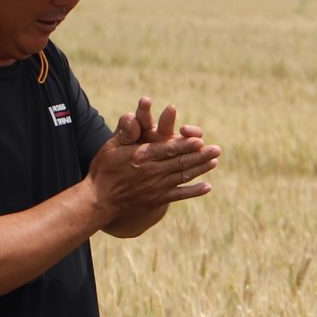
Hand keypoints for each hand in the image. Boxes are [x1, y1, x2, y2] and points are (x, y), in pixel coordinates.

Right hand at [88, 97, 218, 223]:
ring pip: (183, 177)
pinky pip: (179, 195)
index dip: (185, 146)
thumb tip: (132, 115)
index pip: (168, 150)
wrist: (100, 201)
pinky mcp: (157, 200)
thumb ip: (125, 132)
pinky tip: (208, 187)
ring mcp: (156, 188)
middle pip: (180, 163)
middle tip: (216, 149)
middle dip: (200, 156)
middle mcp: (152, 172)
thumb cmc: (104, 170)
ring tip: (215, 161)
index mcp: (142, 157)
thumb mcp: (110, 148)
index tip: (200, 141)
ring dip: (200, 170)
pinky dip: (194, 191)